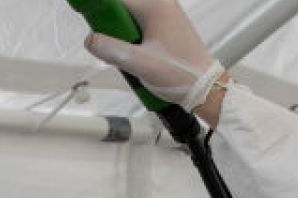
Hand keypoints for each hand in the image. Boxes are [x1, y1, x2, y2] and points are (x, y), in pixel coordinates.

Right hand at [83, 0, 226, 119]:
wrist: (206, 88)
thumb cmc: (183, 75)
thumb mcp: (140, 64)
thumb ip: (112, 50)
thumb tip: (91, 39)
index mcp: (156, 6)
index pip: (115, 1)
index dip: (100, 12)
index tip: (95, 26)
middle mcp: (161, 5)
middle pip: (120, 9)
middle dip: (113, 30)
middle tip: (121, 50)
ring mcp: (164, 15)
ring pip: (128, 20)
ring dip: (122, 38)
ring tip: (133, 57)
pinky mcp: (164, 27)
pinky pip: (138, 27)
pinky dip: (132, 41)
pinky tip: (139, 56)